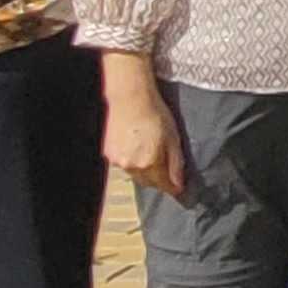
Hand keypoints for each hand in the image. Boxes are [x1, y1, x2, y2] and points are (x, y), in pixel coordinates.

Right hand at [103, 79, 190, 200]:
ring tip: (151, 154)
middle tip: (168, 172)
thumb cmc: (156, 114)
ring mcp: (117, 161)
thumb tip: (179, 184)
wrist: (130, 98)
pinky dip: (132, 161)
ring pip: (135, 174)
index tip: (179, 189)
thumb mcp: (173, 138)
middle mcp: (131, 166)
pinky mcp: (108, 154)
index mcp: (149, 163)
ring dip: (144, 171)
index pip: (162, 185)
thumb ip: (176, 164)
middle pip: (148, 182)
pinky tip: (137, 147)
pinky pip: (124, 164)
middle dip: (159, 180)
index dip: (173, 188)